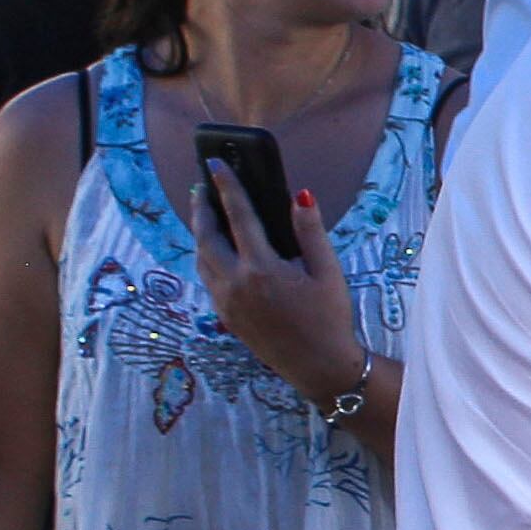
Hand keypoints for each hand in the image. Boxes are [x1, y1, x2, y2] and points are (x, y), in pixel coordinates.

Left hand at [191, 163, 370, 413]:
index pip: (238, 216)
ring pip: (201, 257)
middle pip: (206, 236)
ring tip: (204, 214)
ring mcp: (225, 300)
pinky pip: (206, 275)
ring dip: (200, 232)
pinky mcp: (224, 314)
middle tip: (201, 187)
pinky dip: (205, 255)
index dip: (227, 186)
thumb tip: (300, 196)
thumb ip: (310, 232)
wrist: (318, 365)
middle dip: (202, 208)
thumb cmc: (330, 318)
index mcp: (262, 268)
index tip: (215, 164)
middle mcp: (235, 282)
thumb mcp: (329, 273)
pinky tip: (213, 250)